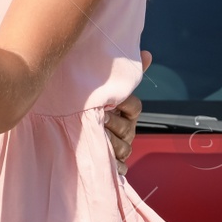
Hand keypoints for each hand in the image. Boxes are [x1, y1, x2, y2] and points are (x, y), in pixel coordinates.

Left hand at [105, 50, 149, 174]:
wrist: (74, 133)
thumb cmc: (94, 108)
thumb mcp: (106, 91)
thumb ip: (126, 74)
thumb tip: (148, 54)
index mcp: (127, 113)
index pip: (134, 106)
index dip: (124, 104)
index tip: (110, 102)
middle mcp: (127, 131)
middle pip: (127, 129)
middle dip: (113, 124)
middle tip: (99, 119)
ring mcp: (122, 148)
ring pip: (123, 148)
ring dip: (109, 144)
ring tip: (96, 138)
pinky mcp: (115, 165)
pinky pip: (119, 168)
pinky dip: (114, 167)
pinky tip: (104, 162)